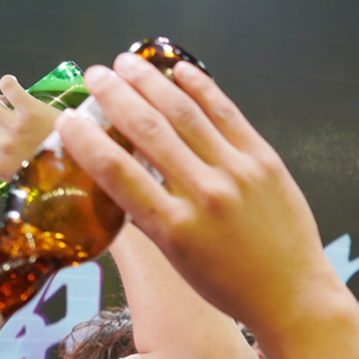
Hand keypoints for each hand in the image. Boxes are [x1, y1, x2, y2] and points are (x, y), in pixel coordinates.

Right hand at [0, 75, 60, 179]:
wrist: (89, 166)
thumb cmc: (59, 174)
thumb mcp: (23, 180)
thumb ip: (3, 166)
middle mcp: (2, 145)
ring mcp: (16, 126)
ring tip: (7, 105)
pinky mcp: (32, 109)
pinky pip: (7, 85)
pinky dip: (8, 83)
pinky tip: (14, 88)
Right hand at [57, 54, 347, 340]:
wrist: (292, 295)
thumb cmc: (229, 285)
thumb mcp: (177, 260)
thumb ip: (149, 214)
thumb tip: (118, 172)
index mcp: (173, 229)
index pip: (117, 173)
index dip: (85, 140)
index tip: (66, 119)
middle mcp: (204, 196)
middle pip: (148, 131)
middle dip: (115, 96)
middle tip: (94, 74)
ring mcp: (237, 174)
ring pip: (186, 113)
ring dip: (151, 81)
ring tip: (126, 63)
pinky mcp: (265, 161)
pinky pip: (227, 114)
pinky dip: (201, 88)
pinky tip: (179, 70)